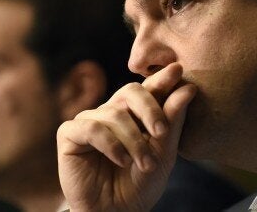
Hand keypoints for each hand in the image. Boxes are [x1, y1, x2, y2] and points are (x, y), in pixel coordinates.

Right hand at [57, 63, 196, 211]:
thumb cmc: (139, 185)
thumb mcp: (164, 154)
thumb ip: (173, 121)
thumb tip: (188, 88)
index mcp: (134, 115)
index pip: (148, 89)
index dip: (161, 78)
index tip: (178, 70)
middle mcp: (110, 113)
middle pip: (130, 91)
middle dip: (150, 108)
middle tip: (162, 132)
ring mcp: (89, 121)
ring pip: (114, 114)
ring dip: (134, 141)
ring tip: (145, 164)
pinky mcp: (69, 134)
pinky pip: (91, 127)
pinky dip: (111, 144)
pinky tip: (121, 160)